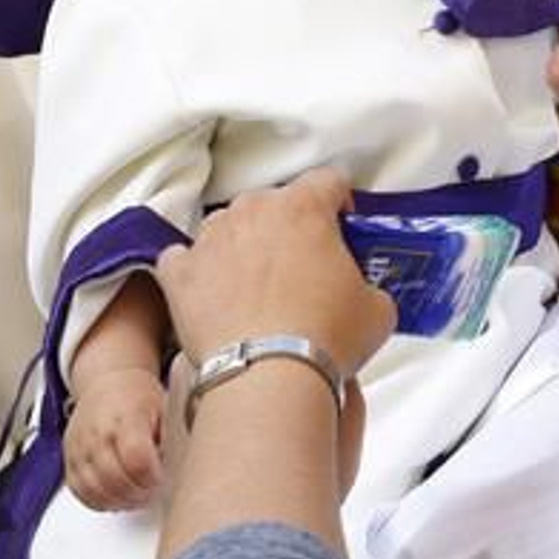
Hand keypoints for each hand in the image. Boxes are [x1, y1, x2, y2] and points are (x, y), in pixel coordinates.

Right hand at [64, 366, 165, 510]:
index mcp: (127, 416)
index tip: (162, 477)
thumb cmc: (138, 395)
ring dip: (120, 501)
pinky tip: (118, 497)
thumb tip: (184, 465)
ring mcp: (79, 448)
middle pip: (114, 479)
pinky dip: (100, 501)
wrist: (107, 383)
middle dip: (139, 493)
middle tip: (153, 491)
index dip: (152, 476)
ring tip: (138, 496)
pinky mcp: (69, 460)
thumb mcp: (165, 407)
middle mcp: (98, 433)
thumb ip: (172, 437)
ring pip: (95, 491)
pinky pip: (80, 492)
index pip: (137, 458)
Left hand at [156, 168, 396, 378]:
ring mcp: (212, 240)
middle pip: (274, 201)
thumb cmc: (321, 338)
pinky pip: (182, 259)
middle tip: (303, 265)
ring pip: (226, 225)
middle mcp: (254, 212)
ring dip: (242, 245)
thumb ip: (368, 286)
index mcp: (305, 207)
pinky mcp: (181, 274)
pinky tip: (212, 294)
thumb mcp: (376, 309)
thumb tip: (363, 297)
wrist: (270, 377)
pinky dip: (195, 272)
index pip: (328, 181)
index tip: (341, 225)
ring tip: (257, 284)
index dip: (340, 203)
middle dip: (288, 226)